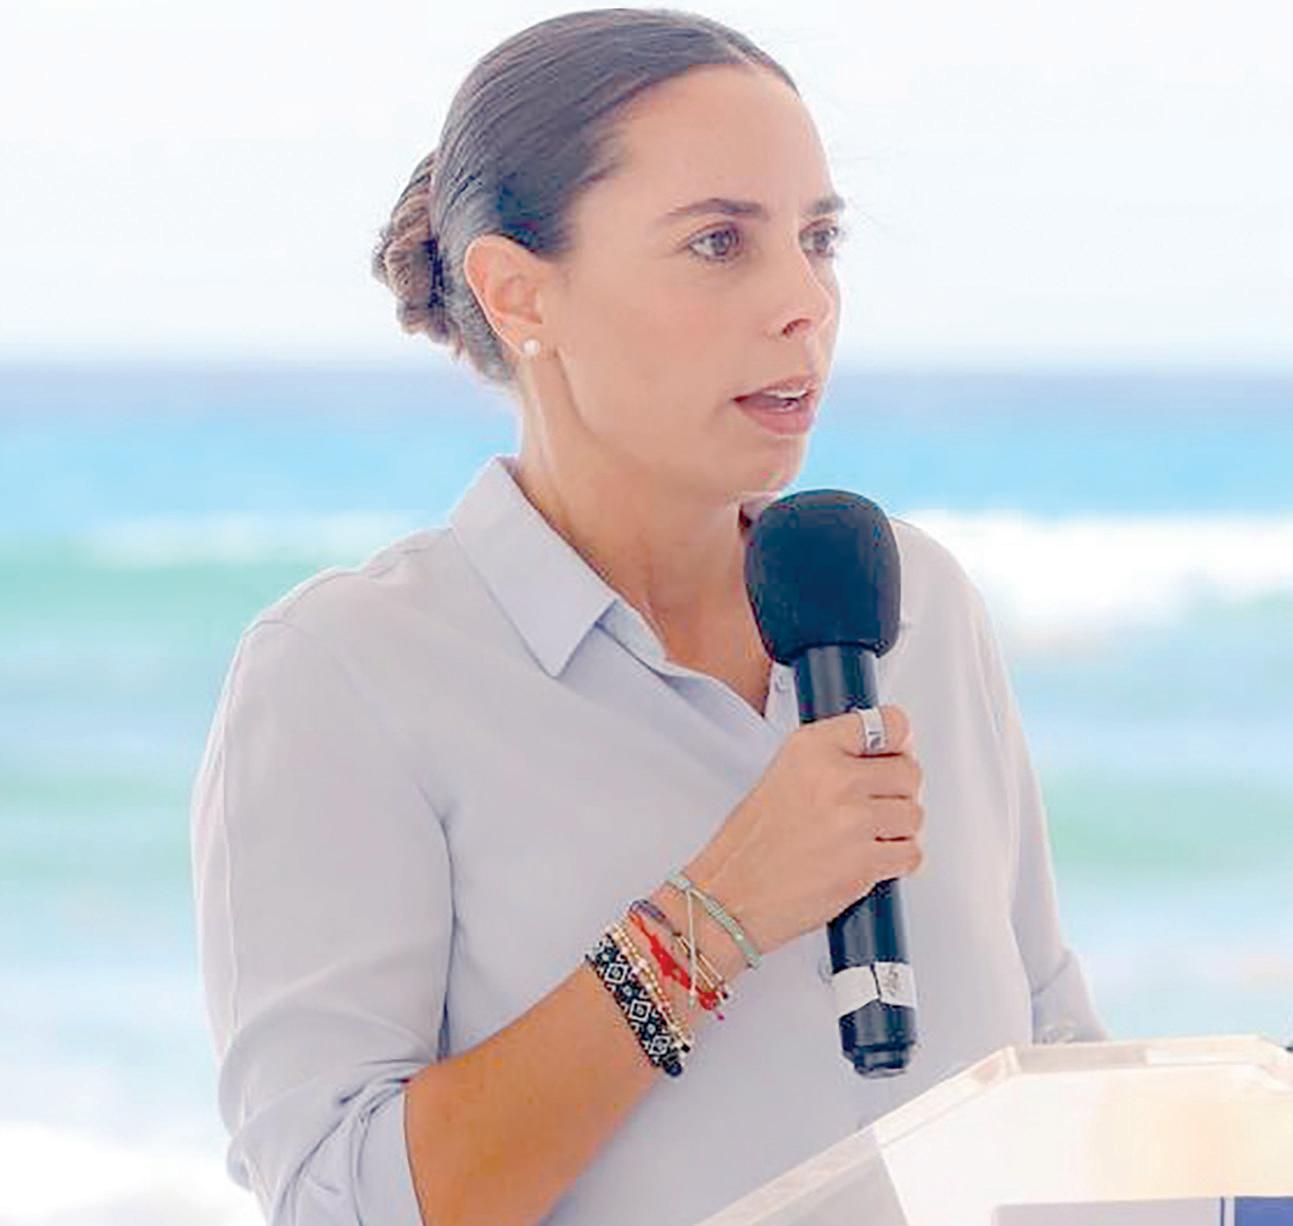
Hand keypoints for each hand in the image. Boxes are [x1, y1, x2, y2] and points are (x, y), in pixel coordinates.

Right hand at [684, 705, 924, 961]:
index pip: (888, 724)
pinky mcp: (864, 862)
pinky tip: (869, 860)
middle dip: (898, 792)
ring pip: (914, 815)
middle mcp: (835, 778)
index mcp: (811, 748)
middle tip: (877, 806)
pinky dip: (898, 861)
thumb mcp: (781, 776)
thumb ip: (830, 760)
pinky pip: (911, 854)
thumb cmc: (748, 846)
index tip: (896, 753)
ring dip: (899, 830)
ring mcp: (852, 820)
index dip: (898, 742)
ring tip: (865, 838)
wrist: (731, 897)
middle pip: (910, 772)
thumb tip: (880, 758)